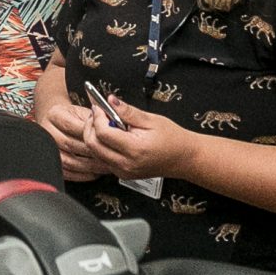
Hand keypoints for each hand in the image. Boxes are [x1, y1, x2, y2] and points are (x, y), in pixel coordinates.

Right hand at [39, 99, 103, 181]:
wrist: (58, 121)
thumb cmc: (74, 117)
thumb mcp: (84, 112)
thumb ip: (95, 120)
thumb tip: (112, 129)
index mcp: (56, 114)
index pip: (75, 127)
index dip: (93, 136)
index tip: (109, 141)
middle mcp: (47, 130)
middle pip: (71, 144)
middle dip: (93, 152)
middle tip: (111, 156)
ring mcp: (46, 147)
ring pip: (69, 161)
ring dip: (90, 166)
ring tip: (106, 166)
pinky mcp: (51, 161)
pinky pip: (67, 172)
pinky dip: (82, 175)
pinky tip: (95, 172)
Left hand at [79, 101, 196, 181]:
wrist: (184, 159)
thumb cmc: (172, 139)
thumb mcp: (151, 120)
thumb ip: (128, 111)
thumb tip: (110, 100)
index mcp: (135, 149)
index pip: (103, 133)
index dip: (97, 117)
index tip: (99, 107)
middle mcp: (127, 164)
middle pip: (92, 145)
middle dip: (90, 126)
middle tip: (98, 114)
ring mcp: (124, 171)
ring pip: (95, 153)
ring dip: (94, 136)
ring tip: (104, 123)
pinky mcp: (123, 174)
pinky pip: (102, 159)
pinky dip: (101, 146)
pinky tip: (110, 136)